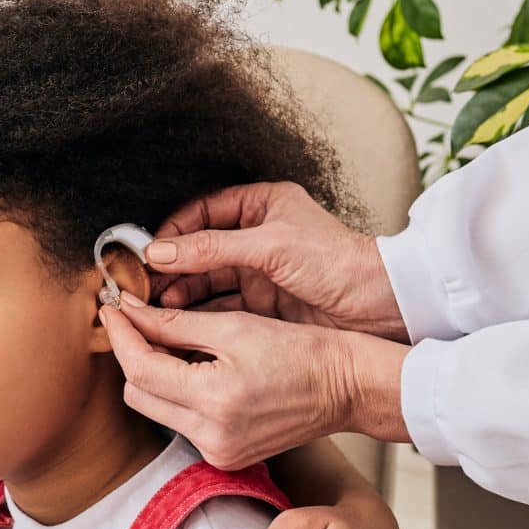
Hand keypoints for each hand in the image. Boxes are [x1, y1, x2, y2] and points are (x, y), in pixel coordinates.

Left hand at [101, 298, 409, 466]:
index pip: (140, 369)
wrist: (346, 387)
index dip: (121, 335)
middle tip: (135, 319)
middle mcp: (211, 437)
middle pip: (138, 394)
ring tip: (164, 339)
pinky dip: (175, 394)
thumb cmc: (300, 351)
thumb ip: (173, 323)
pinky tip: (189, 367)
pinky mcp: (224, 457)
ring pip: (155, 409)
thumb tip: (128, 311)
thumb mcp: (234, 327)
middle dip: (132, 355)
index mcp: (214, 402)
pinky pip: (180, 422)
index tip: (112, 308)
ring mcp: (217, 453)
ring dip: (151, 374)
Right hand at [150, 182, 407, 342]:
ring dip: (182, 293)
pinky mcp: (264, 305)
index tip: (150, 251)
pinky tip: (181, 323)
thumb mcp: (269, 247)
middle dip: (172, 267)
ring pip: (207, 281)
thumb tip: (159, 252)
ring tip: (161, 307)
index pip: (202, 212)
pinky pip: (222, 306)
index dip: (174, 230)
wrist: (382, 306)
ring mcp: (260, 272)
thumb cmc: (337, 261)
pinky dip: (201, 314)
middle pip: (199, 249)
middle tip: (146, 286)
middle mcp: (257, 237)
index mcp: (262, 206)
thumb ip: (211, 249)